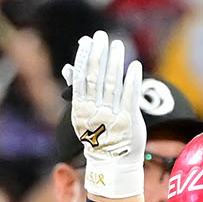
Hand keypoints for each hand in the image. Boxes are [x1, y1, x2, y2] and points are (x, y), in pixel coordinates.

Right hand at [63, 29, 144, 199]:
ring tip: (117, 45)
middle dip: (99, 55)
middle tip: (102, 36)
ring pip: (113, 84)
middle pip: (97, 77)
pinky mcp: (129, 121)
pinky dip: (132, 80)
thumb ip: (78, 91)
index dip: (84, 58)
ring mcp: (113, 117)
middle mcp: (96, 112)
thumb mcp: (83, 116)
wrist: (112, 165)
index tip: (88, 40)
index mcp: (81, 110)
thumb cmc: (97, 137)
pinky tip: (134, 66)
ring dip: (115, 62)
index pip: (82, 78)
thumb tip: (68, 67)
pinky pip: (130, 97)